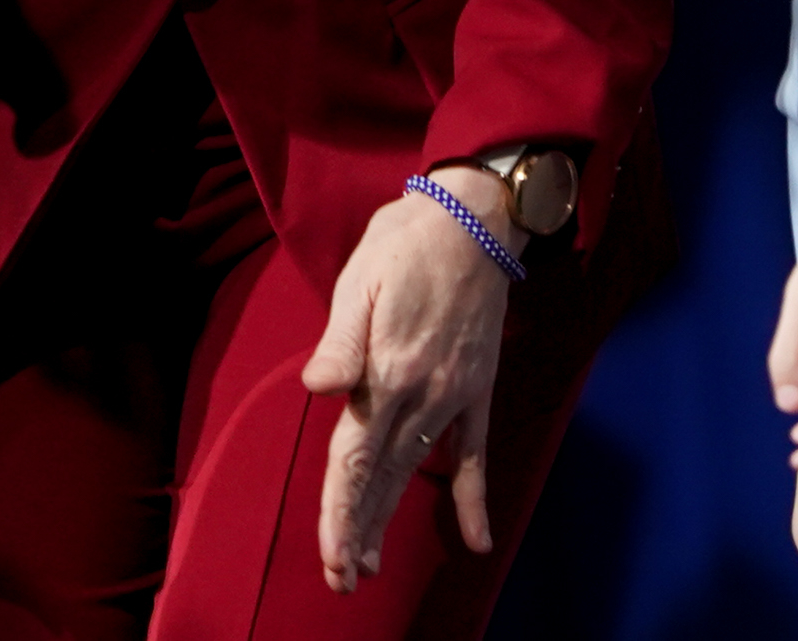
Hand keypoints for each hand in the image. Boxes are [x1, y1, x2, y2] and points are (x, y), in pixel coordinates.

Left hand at [299, 175, 513, 591]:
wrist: (474, 217)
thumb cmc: (405, 242)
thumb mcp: (362, 278)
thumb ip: (342, 340)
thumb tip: (318, 387)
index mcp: (388, 371)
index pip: (355, 457)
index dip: (341, 512)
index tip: (333, 558)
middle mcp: (423, 393)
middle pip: (382, 476)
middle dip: (360, 531)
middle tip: (343, 580)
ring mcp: (454, 394)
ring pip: (416, 471)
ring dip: (392, 519)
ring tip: (371, 566)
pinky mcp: (476, 388)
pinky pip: (475, 452)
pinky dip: (475, 497)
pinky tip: (479, 540)